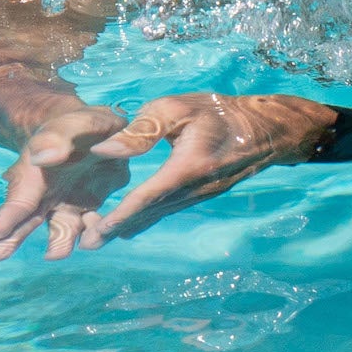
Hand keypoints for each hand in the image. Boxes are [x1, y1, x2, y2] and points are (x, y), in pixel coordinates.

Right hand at [0, 103, 130, 261]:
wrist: (94, 132)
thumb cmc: (76, 125)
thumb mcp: (73, 123)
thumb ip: (58, 138)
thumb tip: (43, 157)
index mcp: (35, 174)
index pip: (17, 201)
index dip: (2, 220)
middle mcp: (46, 196)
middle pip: (26, 222)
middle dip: (11, 240)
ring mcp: (68, 205)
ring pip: (61, 231)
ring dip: (59, 244)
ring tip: (55, 254)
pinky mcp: (90, 210)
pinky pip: (92, 228)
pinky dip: (94, 236)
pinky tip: (92, 240)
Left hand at [87, 92, 337, 241]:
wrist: (265, 129)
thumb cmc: (218, 111)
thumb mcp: (178, 108)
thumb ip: (142, 129)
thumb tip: (105, 150)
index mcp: (187, 167)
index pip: (147, 196)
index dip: (121, 215)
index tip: (97, 230)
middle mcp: (193, 189)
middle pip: (149, 214)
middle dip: (117, 229)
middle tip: (86, 243)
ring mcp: (199, 196)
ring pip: (158, 215)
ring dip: (129, 225)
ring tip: (99, 236)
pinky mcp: (200, 195)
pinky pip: (168, 210)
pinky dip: (145, 217)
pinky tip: (130, 221)